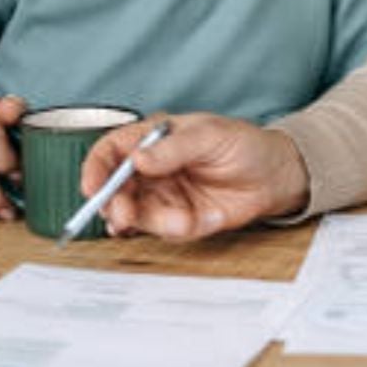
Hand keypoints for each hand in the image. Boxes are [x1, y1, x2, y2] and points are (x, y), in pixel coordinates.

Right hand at [80, 113, 308, 240]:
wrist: (275, 175)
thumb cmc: (244, 144)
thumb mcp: (211, 136)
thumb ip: (174, 148)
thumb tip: (138, 158)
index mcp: (153, 139)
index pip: (111, 151)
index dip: (95, 168)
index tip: (91, 187)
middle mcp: (151, 170)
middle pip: (114, 189)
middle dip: (114, 203)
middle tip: (123, 214)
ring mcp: (163, 196)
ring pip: (135, 214)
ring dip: (148, 221)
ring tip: (178, 219)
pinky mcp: (178, 219)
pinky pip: (163, 230)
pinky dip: (172, 229)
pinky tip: (190, 221)